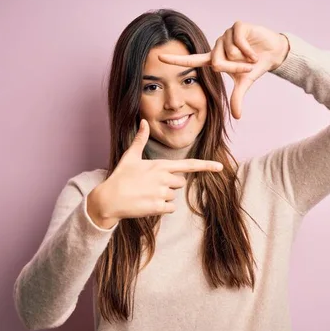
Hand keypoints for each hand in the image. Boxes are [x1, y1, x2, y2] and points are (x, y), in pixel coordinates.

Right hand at [90, 120, 223, 223]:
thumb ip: (140, 139)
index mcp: (160, 165)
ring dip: (164, 196)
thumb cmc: (120, 177)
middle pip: (180, 182)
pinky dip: (162, 208)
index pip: (189, 165)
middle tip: (150, 185)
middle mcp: (164, 178)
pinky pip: (170, 208)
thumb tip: (144, 122)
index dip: (206, 166)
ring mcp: (161, 193)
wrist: (109, 199)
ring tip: (146, 194)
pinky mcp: (158, 207)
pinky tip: (148, 203)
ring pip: (174, 196)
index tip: (220, 167)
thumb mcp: (130, 156)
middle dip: (169, 184)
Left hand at [158, 21, 288, 118]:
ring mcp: (226, 35)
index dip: (176, 60)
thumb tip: (238, 117)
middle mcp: (217, 46)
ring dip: (243, 59)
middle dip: (233, 68)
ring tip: (251, 57)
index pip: (192, 60)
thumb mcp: (244, 83)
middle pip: (216, 63)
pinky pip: (238, 41)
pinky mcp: (237, 26)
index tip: (159, 58)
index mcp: (214, 59)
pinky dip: (248, 50)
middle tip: (246, 67)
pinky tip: (254, 51)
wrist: (272, 53)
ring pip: (228, 52)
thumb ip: (237, 98)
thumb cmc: (254, 67)